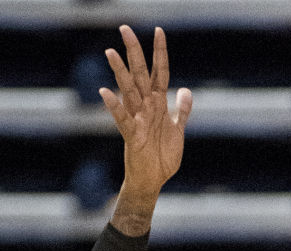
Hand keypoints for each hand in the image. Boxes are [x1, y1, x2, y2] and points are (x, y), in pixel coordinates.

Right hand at [101, 25, 191, 217]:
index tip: (159, 30)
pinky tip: (105, 92)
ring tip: (110, 52)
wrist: (153, 182)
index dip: (160, 52)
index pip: (159, 72)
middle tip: (125, 28)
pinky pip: (122, 118)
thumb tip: (185, 89)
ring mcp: (138, 119)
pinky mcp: (132, 135)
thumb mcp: (178, 131)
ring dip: (119, 71)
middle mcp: (146, 107)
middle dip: (134, 51)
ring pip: (128, 90)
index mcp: (158, 104)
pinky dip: (114, 106)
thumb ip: (182, 110)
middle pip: (140, 74)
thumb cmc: (163, 158)